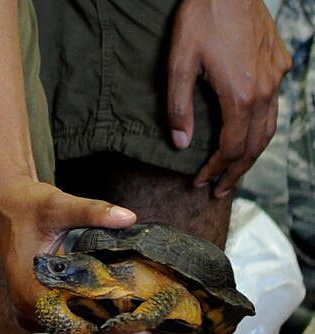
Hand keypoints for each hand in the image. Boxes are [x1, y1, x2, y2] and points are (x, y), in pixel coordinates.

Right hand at [0, 179, 136, 331]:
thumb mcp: (58, 205)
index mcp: (29, 294)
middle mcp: (31, 311)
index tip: (148, 329)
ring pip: (83, 333)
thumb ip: (92, 212)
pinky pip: (78, 324)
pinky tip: (143, 323)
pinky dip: (107, 323)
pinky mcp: (44, 310)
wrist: (5, 207)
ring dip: (121, 332)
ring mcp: (36, 314)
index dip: (113, 329)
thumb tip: (128, 216)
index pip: (76, 325)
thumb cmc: (28, 206)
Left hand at [168, 0, 291, 196]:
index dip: (216, 170)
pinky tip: (247, 131)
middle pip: (255, 144)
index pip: (232, 148)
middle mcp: (265, 89)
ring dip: (252, 153)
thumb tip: (180, 144)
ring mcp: (275, 74)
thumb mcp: (178, 64)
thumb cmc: (200, 20)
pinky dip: (261, 125)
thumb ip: (179, 107)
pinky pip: (274, 102)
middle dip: (237, 171)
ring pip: (269, 126)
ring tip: (235, 171)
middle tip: (220, 190)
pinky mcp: (278, 61)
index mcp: (241, 95)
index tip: (201, 183)